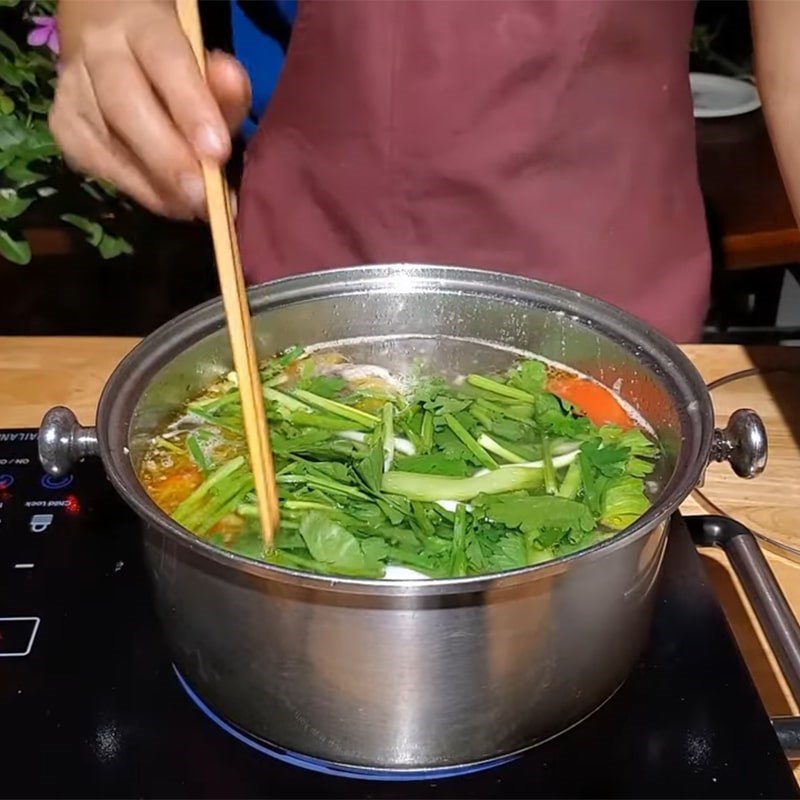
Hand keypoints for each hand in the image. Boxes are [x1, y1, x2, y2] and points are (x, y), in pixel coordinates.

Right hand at [50, 0, 250, 219]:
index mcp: (141, 27)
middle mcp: (96, 54)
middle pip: (125, 108)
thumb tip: (233, 87)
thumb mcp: (205, 63)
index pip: (166, 61)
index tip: (218, 153)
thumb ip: (222, 83)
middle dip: (168, 160)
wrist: (112, 43)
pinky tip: (168, 202)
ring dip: (155, 186)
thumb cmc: (174, 61)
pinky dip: (139, 191)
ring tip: (193, 208)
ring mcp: (72, 93)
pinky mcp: (64, 129)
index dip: (191, 108)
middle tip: (203, 197)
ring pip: (107, 146)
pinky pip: (99, 168)